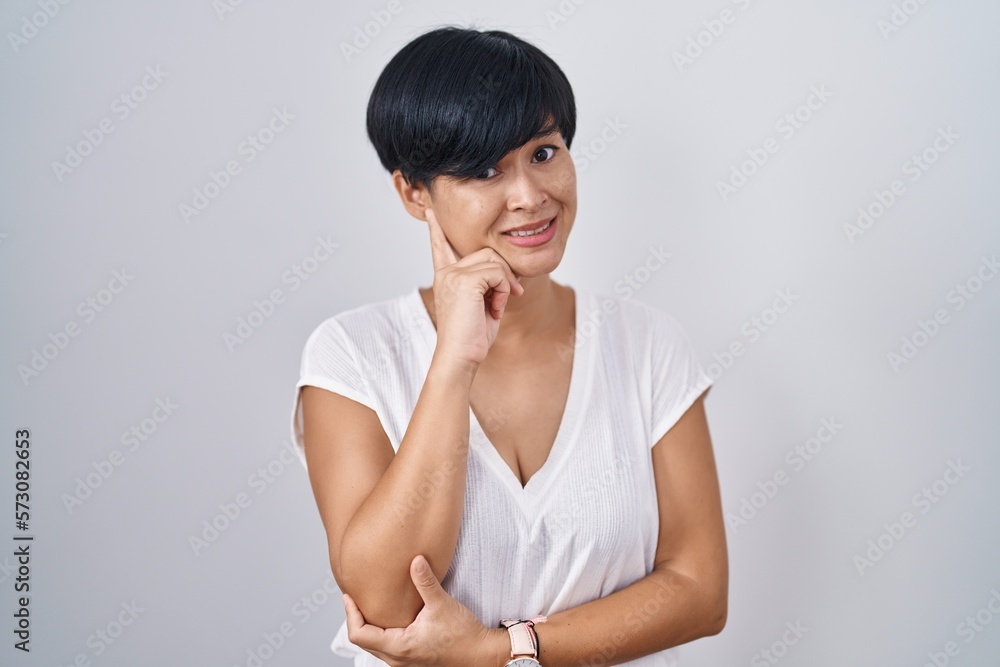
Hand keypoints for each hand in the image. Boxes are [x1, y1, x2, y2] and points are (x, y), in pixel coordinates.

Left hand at [342, 553, 504, 666]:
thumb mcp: (442, 604)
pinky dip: (380, 633)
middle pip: (363, 641)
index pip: (360, 634)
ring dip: (368, 627)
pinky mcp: (411, 660)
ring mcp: (404, 663)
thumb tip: (415, 560)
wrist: (481, 654)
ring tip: (368, 605)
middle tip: (354, 598)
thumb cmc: (463, 635)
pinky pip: (386, 648)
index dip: (350, 614)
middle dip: (356, 619)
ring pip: (374, 646)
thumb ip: (425, 582)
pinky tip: (389, 618)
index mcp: (400, 647)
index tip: (349, 596)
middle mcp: (398, 659)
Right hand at [425, 208, 523, 367]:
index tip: (430, 210)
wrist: (460, 357)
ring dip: (505, 284)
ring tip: (498, 306)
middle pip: (486, 252)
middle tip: (509, 296)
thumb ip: (486, 284)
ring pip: (494, 260)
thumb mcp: (481, 304)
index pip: (440, 245)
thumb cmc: (471, 338)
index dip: (437, 228)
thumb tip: (504, 271)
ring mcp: (453, 275)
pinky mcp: (464, 281)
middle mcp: (446, 272)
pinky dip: (504, 290)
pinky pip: (497, 273)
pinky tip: (496, 308)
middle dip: (504, 273)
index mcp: (446, 276)